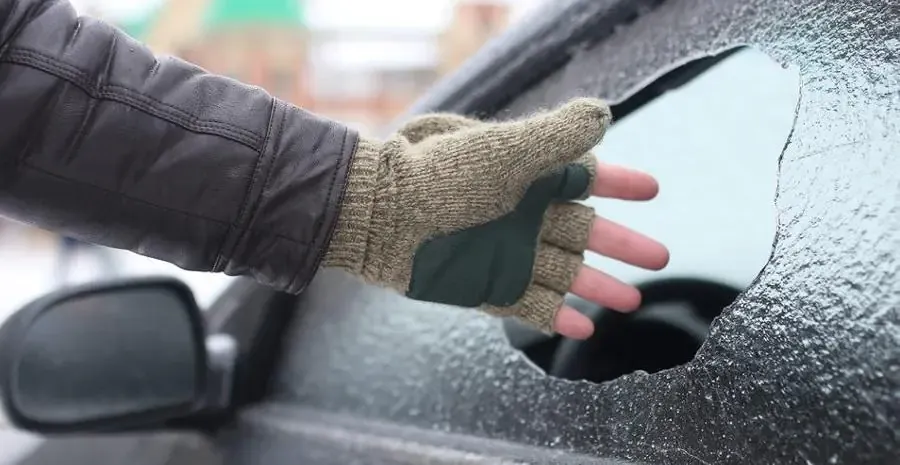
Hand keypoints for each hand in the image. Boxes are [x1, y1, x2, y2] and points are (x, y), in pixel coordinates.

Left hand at [324, 98, 666, 336]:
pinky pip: (529, 306)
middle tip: (660, 257)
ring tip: (631, 301)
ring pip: (564, 273)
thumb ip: (558, 136)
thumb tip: (602, 115)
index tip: (652, 189)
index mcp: (527, 176)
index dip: (619, 183)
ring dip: (598, 287)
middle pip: (584, 232)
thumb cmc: (442, 175)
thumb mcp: (506, 149)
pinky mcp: (487, 287)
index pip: (584, 178)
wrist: (383, 216)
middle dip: (622, 245)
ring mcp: (506, 253)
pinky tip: (583, 327)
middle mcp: (521, 215)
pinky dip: (555, 317)